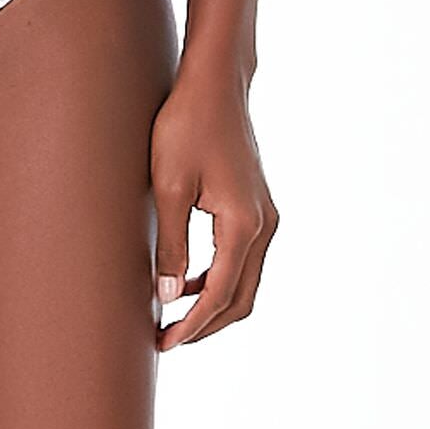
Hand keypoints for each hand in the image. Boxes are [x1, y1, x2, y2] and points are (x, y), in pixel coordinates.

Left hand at [150, 73, 277, 349]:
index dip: (191, 325)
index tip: (163, 342)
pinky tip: (187, 280)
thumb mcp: (168, 187)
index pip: (220, 295)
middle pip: (242, 299)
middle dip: (205, 325)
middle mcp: (264, 226)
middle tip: (166, 339)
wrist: (216, 85)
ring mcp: (266, 216)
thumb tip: (168, 296)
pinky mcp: (258, 207)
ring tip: (172, 315)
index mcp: (244, 225)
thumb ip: (171, 245)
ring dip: (213, 305)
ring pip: (246, 282)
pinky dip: (220, 280)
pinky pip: (244, 260)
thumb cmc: (186, 127)